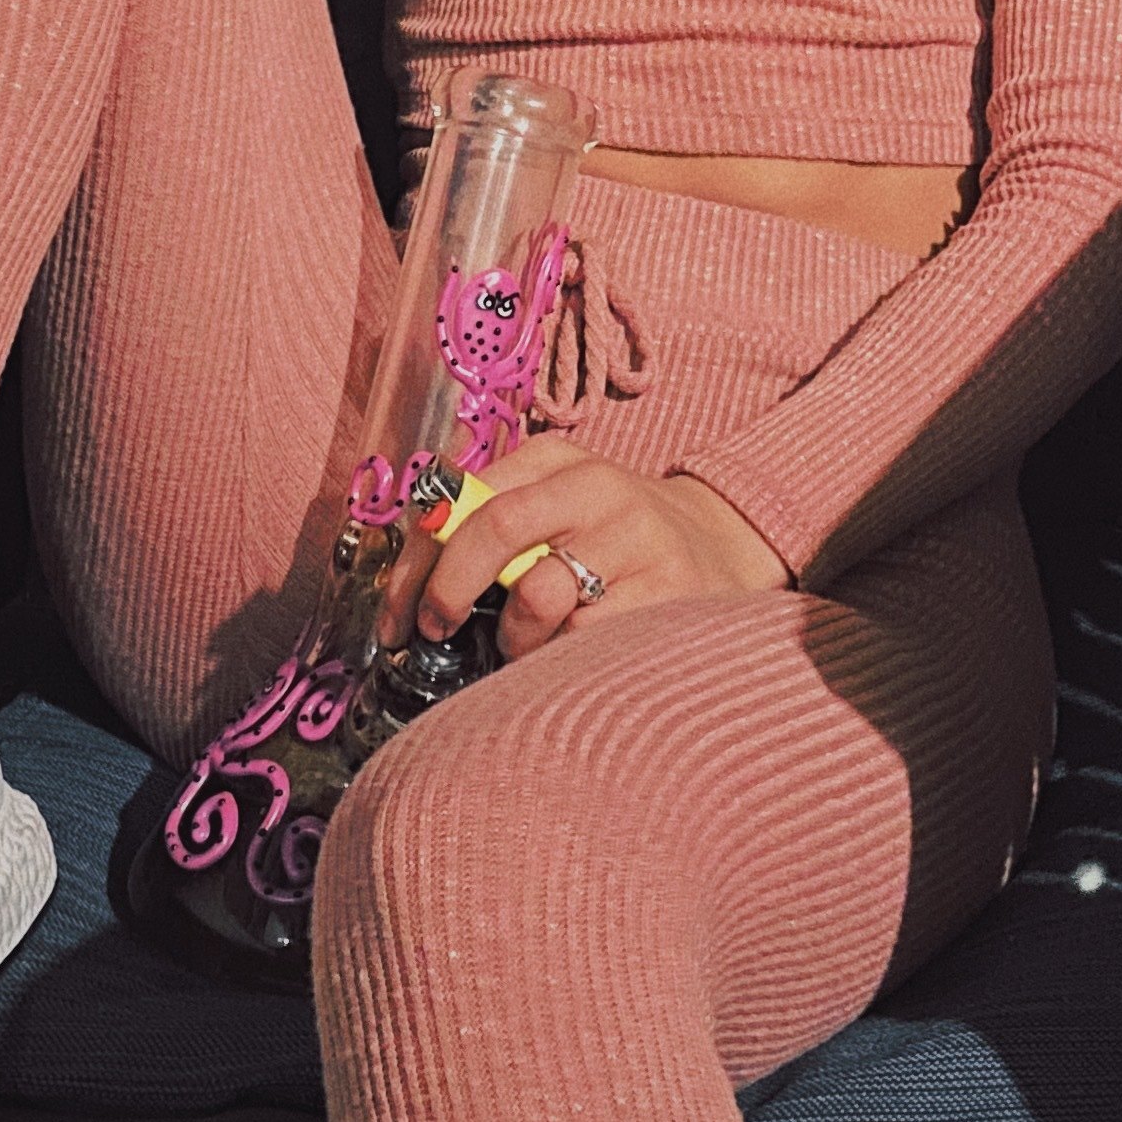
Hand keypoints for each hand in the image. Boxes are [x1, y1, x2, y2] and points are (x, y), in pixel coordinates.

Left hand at [413, 438, 790, 661]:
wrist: (724, 547)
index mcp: (556, 460)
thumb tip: (411, 577)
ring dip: (511, 638)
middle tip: (433, 631)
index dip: (418, 559)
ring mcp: (635, 540)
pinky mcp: (665, 593)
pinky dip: (558, 660)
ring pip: (538, 595)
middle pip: (496, 527)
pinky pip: (585, 640)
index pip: (465, 498)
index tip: (397, 614)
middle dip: (447, 590)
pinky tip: (565, 660)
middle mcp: (597, 488)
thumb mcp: (559, 505)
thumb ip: (494, 522)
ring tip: (521, 647)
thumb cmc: (615, 537)